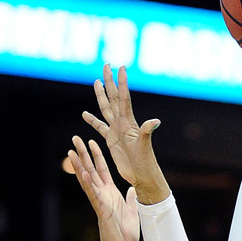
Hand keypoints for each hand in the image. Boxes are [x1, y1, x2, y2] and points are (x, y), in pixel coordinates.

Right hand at [69, 135, 139, 240]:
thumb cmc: (125, 234)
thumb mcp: (132, 212)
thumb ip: (130, 199)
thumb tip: (130, 189)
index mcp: (111, 194)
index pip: (102, 171)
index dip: (97, 156)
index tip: (92, 142)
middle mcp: (103, 195)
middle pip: (91, 170)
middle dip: (84, 154)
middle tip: (75, 139)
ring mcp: (100, 202)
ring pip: (88, 180)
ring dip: (80, 166)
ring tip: (72, 151)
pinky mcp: (101, 210)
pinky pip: (93, 196)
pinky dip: (88, 185)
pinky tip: (84, 173)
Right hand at [82, 64, 169, 203]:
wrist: (141, 175)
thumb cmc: (145, 161)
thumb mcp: (145, 146)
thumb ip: (147, 131)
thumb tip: (156, 120)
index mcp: (128, 122)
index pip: (124, 97)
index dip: (122, 82)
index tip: (120, 67)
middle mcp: (122, 123)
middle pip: (114, 97)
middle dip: (110, 81)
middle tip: (106, 65)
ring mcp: (116, 130)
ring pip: (106, 108)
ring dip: (101, 95)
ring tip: (96, 82)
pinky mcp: (111, 140)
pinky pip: (100, 127)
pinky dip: (92, 120)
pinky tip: (85, 114)